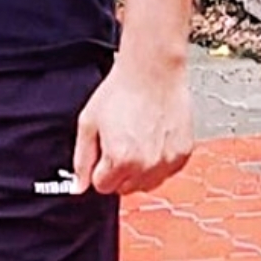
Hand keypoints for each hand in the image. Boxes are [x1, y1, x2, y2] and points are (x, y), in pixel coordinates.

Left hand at [72, 62, 193, 196]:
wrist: (153, 71)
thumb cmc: (122, 91)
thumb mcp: (89, 123)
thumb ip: (82, 160)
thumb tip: (78, 187)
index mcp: (120, 160)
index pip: (102, 186)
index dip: (100, 168)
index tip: (104, 152)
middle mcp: (146, 166)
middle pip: (125, 188)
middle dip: (119, 171)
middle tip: (121, 142)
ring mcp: (167, 161)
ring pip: (147, 184)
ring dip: (139, 170)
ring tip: (138, 140)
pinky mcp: (182, 154)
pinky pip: (166, 172)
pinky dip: (159, 161)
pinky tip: (153, 139)